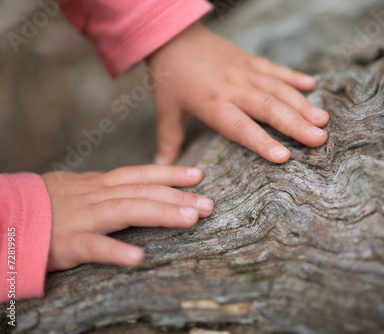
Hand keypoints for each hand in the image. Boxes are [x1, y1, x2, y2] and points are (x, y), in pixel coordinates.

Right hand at [41, 165, 212, 270]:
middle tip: (209, 204)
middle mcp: (96, 196)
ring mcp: (83, 218)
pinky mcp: (67, 243)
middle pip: (143, 192)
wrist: (6, 215)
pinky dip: (115, 252)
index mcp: (100, 184)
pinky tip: (137, 259)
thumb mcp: (81, 188)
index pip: (141, 174)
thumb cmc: (48, 204)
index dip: (170, 172)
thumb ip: (109, 188)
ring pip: (127, 211)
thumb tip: (138, 185)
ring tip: (190, 219)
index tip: (199, 174)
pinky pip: (93, 247)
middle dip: (178, 196)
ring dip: (161, 214)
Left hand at [147, 21, 328, 164]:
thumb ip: (168, 139)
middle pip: (269, 108)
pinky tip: (313, 85)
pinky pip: (275, 69)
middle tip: (320, 139)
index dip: (262, 141)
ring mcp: (245, 72)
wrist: (173, 37)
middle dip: (296, 124)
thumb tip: (161, 166)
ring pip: (278, 89)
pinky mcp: (250, 60)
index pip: (241, 127)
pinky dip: (294, 77)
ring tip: (323, 119)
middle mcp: (234, 88)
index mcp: (213, 104)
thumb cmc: (170, 77)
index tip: (285, 156)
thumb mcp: (167, 109)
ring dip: (302, 103)